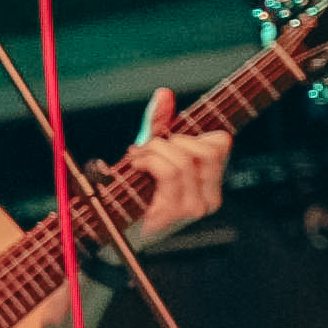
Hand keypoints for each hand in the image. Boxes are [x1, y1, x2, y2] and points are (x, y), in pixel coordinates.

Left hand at [122, 87, 231, 248]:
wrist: (107, 233)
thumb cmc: (129, 194)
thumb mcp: (147, 154)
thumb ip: (158, 124)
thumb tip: (164, 93)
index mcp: (210, 184)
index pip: (220, 142)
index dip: (191, 132)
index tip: (165, 138)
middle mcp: (209, 198)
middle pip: (206, 147)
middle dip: (170, 141)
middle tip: (146, 151)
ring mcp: (195, 207)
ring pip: (186, 156)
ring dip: (154, 150)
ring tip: (137, 159)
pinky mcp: (177, 212)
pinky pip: (170, 170)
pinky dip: (149, 160)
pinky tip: (136, 166)